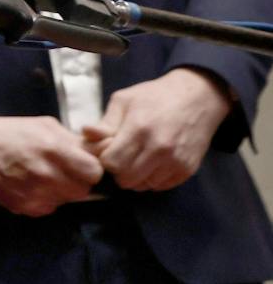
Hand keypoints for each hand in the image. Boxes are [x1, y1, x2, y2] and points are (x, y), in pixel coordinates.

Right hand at [0, 114, 102, 215]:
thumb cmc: (12, 132)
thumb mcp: (45, 125)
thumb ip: (72, 140)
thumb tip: (97, 151)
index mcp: (54, 150)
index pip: (94, 172)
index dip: (90, 168)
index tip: (81, 164)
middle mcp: (47, 175)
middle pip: (83, 190)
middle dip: (77, 181)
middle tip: (63, 170)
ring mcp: (35, 194)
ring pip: (66, 200)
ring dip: (61, 191)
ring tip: (44, 176)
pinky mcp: (24, 207)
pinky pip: (48, 208)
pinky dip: (45, 199)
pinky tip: (31, 185)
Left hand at [82, 67, 230, 190]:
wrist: (197, 98)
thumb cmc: (155, 96)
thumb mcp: (124, 100)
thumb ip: (105, 122)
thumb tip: (87, 134)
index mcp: (139, 129)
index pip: (111, 163)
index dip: (104, 158)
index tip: (108, 149)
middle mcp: (159, 149)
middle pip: (126, 179)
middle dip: (117, 171)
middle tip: (121, 156)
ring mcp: (175, 161)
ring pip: (143, 186)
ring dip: (135, 176)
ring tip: (137, 157)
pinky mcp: (187, 170)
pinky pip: (160, 186)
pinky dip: (151, 179)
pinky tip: (151, 162)